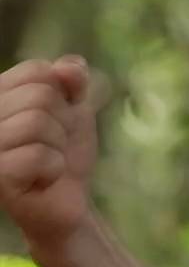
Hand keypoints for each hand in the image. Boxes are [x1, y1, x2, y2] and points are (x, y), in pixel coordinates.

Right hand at [0, 56, 102, 246]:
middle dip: (61, 121)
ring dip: (57, 145)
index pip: (36, 70)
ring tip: (47, 160)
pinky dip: (54, 167)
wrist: (67, 199)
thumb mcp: (75, 107)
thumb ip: (73, 80)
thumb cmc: (63, 149)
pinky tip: (43, 179)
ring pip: (37, 122)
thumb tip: (67, 67)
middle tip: (53, 143)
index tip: (57, 117)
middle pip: (39, 95)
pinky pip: (37, 155)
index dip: (61, 94)